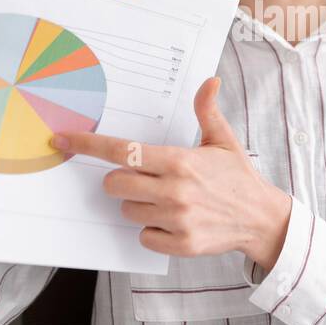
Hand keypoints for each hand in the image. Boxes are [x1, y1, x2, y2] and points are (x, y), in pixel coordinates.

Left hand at [51, 77, 291, 268]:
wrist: (262, 218)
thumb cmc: (237, 177)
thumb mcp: (223, 140)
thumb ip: (207, 111)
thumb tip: (210, 81)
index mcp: (179, 160)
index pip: (123, 151)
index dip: (88, 145)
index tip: (63, 139)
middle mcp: (174, 190)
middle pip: (114, 184)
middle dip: (121, 180)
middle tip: (144, 179)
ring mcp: (177, 219)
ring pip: (128, 211)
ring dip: (140, 205)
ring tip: (170, 201)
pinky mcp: (181, 244)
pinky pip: (144, 236)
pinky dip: (154, 230)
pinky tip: (175, 222)